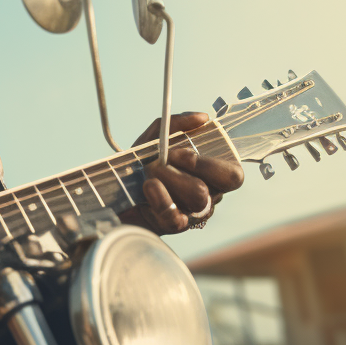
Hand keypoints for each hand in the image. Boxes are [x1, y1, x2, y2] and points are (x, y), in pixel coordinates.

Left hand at [122, 112, 243, 234]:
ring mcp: (191, 214)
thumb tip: (201, 118)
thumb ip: (176, 124)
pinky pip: (175, 218)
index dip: (211, 164)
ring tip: (149, 172)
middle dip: (185, 169)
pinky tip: (149, 187)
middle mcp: (207, 196)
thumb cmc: (141, 164)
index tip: (183, 152)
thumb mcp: (154, 138)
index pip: (233, 176)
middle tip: (163, 160)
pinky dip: (161, 199)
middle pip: (211, 188)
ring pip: (196, 198)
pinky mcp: (173, 226)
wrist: (113, 190)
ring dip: (169, 178)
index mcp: (210, 176)